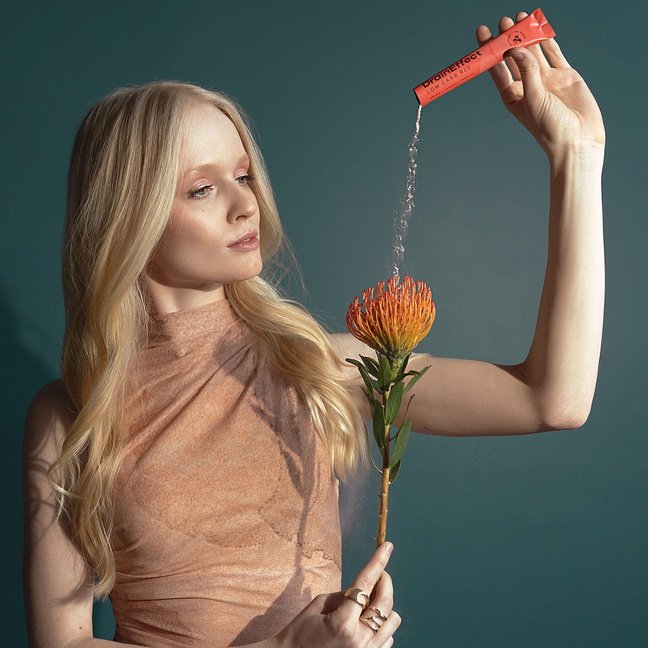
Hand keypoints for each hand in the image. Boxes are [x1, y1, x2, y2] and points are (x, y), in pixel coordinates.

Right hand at [273, 542, 400, 647]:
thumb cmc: (301, 631)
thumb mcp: (319, 605)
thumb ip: (345, 595)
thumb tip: (365, 588)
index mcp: (343, 623)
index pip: (365, 584)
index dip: (378, 562)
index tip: (387, 546)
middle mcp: (359, 640)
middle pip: (385, 602)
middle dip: (385, 582)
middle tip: (379, 575)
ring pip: (392, 621)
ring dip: (384, 606)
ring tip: (368, 604)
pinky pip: (388, 639)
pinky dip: (382, 626)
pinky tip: (367, 623)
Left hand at [477, 12, 604, 159]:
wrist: (577, 139)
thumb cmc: (550, 128)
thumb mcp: (534, 99)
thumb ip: (527, 72)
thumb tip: (517, 48)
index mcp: (513, 96)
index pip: (498, 69)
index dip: (489, 51)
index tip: (482, 33)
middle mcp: (528, 86)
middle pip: (514, 57)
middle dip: (508, 39)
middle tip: (502, 21)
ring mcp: (546, 79)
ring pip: (534, 51)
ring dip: (527, 35)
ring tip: (519, 17)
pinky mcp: (564, 75)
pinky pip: (554, 53)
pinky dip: (547, 40)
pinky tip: (540, 27)